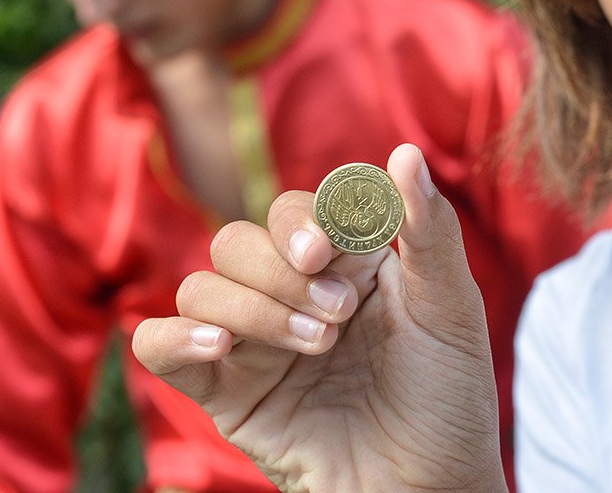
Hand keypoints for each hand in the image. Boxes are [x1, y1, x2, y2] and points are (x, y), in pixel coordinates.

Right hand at [132, 144, 507, 491]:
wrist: (431, 488)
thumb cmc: (448, 397)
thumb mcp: (450, 308)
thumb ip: (428, 230)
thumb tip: (405, 153)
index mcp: (346, 261)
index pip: (300, 207)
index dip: (307, 219)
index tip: (332, 250)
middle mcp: (292, 292)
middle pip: (240, 238)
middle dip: (281, 268)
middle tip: (338, 313)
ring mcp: (255, 342)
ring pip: (203, 286)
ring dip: (253, 307)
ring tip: (318, 345)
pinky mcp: (225, 393)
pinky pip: (160, 347)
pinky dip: (174, 337)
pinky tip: (219, 348)